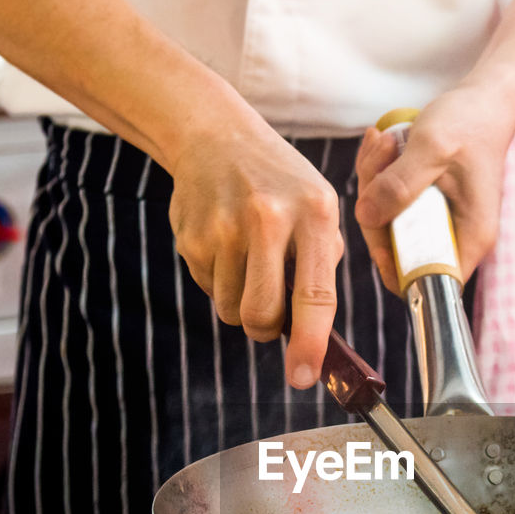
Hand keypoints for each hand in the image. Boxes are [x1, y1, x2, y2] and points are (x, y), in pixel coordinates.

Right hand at [168, 111, 343, 388]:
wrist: (216, 136)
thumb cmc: (280, 182)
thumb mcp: (320, 206)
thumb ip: (323, 265)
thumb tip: (315, 334)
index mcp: (314, 213)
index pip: (314, 296)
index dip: (309, 344)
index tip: (303, 377)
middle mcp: (268, 219)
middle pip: (262, 315)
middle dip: (266, 329)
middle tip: (271, 315)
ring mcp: (224, 227)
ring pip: (232, 310)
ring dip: (242, 304)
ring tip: (249, 262)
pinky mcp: (191, 237)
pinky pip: (209, 290)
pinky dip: (221, 282)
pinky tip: (226, 246)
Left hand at [353, 84, 514, 293]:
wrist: (486, 101)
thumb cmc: (469, 122)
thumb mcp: (432, 147)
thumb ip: (399, 185)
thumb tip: (366, 217)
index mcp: (469, 238)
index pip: (425, 280)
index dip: (392, 265)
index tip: (375, 225)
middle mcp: (455, 237)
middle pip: (397, 250)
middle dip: (376, 208)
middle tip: (379, 159)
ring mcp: (438, 222)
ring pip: (388, 224)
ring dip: (374, 184)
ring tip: (384, 142)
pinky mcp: (425, 206)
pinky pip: (391, 204)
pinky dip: (380, 176)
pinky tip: (383, 144)